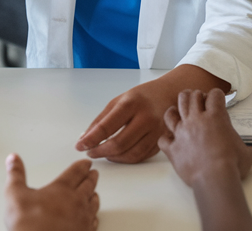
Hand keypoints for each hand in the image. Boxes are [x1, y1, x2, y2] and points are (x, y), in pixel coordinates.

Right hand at [4, 154, 98, 230]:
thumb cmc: (28, 225)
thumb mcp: (15, 195)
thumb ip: (16, 175)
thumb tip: (13, 159)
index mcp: (62, 189)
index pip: (77, 172)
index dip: (83, 165)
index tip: (86, 163)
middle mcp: (76, 202)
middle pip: (89, 185)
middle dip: (91, 177)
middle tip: (93, 173)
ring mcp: (82, 219)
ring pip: (94, 203)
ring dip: (94, 195)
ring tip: (94, 192)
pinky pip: (93, 221)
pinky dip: (94, 215)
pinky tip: (93, 217)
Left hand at [75, 65, 228, 163]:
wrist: (171, 94)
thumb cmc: (142, 96)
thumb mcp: (119, 100)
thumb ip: (102, 119)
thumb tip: (84, 138)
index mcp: (132, 103)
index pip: (107, 126)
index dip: (91, 139)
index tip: (80, 146)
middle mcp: (146, 117)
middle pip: (119, 144)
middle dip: (100, 151)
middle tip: (90, 152)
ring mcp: (157, 131)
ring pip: (131, 154)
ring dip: (113, 157)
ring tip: (103, 153)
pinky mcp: (163, 141)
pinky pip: (141, 156)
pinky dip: (126, 158)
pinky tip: (118, 154)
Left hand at [158, 89, 251, 188]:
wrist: (214, 178)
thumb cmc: (232, 164)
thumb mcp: (247, 155)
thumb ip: (250, 152)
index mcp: (216, 117)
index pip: (214, 94)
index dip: (216, 95)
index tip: (217, 99)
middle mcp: (196, 120)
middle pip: (190, 97)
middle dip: (194, 97)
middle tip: (198, 102)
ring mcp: (181, 133)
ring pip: (171, 112)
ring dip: (175, 111)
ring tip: (179, 112)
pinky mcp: (172, 148)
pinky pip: (163, 139)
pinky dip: (166, 139)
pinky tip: (170, 140)